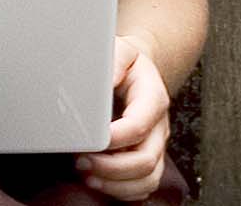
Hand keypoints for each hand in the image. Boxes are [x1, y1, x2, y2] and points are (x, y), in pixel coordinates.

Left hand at [73, 35, 170, 200]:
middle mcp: (159, 126)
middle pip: (145, 159)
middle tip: (81, 161)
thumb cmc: (125, 63)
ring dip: (115, 184)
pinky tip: (98, 182)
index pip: (139, 125)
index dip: (115, 138)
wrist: (137, 71)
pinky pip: (143, 187)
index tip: (90, 141)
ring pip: (146, 179)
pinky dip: (121, 192)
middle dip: (111, 168)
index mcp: (153, 98)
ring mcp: (156, 146)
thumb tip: (104, 79)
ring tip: (87, 175)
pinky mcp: (148, 159)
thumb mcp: (121, 50)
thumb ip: (115, 59)